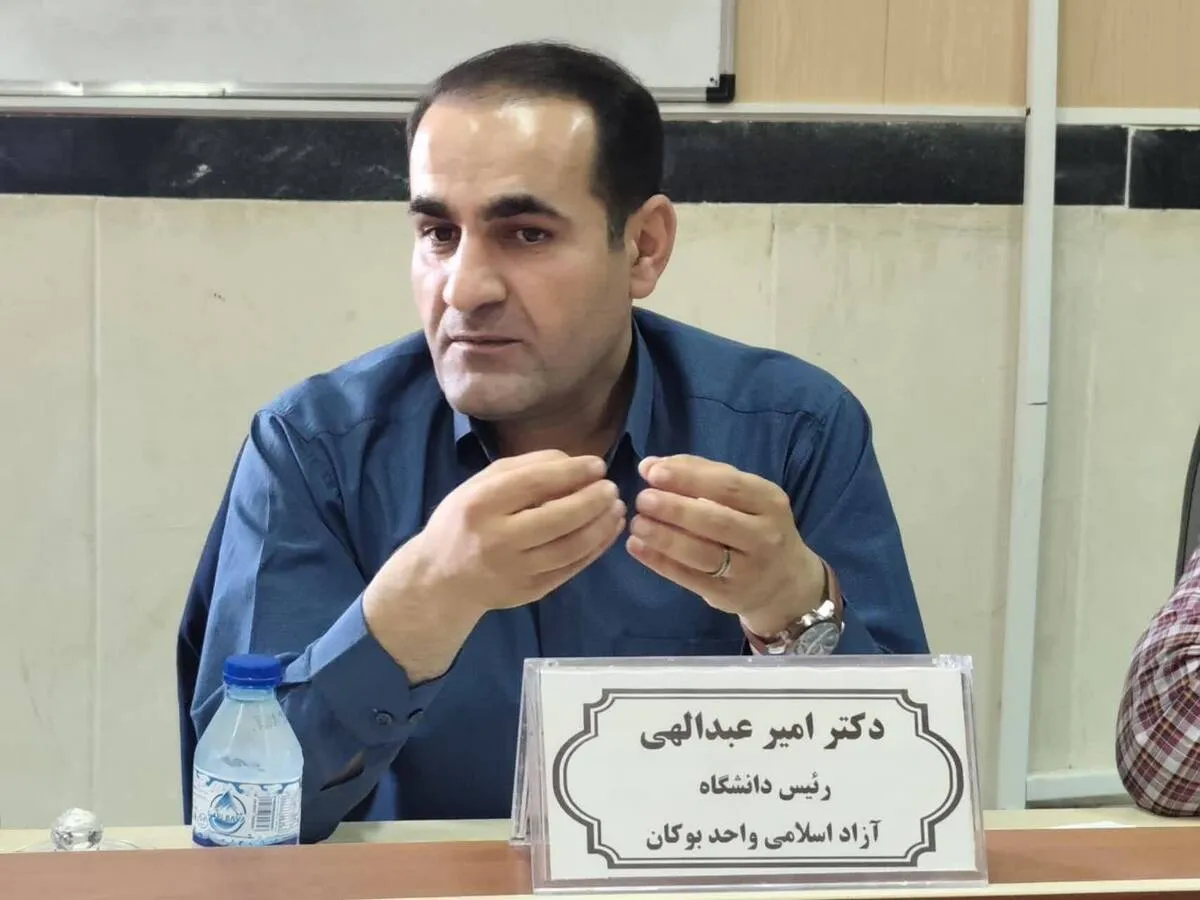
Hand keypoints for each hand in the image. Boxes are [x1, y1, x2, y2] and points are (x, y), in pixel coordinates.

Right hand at [365, 450, 624, 679]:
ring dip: (601, 525)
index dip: (573, 472)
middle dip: (593, 499)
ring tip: (616, 508)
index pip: (536, 483)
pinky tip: (607, 531)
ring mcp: (515, 570)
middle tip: (611, 488)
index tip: (598, 465)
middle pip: (559, 517)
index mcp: (481, 505)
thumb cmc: (463, 521)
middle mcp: (497, 539)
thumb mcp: (480, 485)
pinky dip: (596, 548)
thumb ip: (524, 467)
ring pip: (571, 547)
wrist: (440, 579)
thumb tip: (573, 461)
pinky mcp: (530, 592)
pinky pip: (572, 568)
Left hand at [626, 455, 825, 636]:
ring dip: (664, 538)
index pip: (728, 486)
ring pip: (701, 553)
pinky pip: (689, 578)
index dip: (688, 478)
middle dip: (675, 508)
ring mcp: (747, 570)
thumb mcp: (745, 496)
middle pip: (716, 521)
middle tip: (642, 499)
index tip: (653, 472)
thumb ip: (701, 475)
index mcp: (768, 501)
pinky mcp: (727, 595)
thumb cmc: (756, 526)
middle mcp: (763, 536)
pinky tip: (637, 547)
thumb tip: (650, 465)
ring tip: (637, 524)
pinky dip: (660, 562)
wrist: (786, 583)